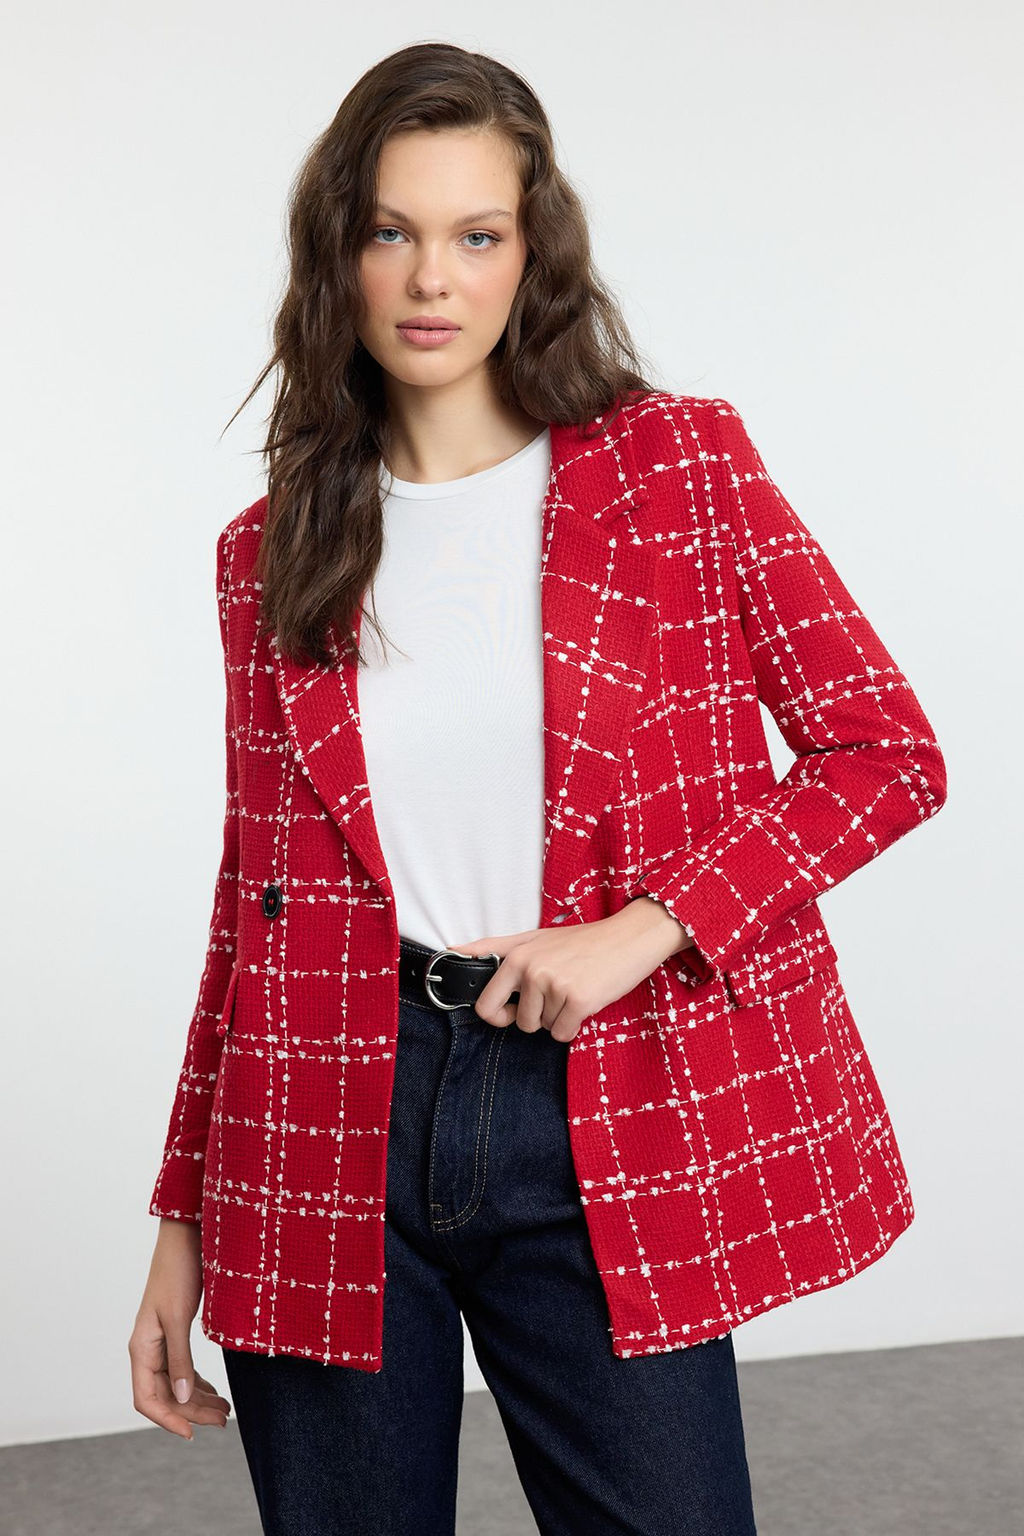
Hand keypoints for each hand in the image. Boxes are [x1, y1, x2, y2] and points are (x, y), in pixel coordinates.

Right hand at [129, 1219, 231, 1440]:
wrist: (186, 1236)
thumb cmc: (179, 1270)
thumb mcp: (178, 1316)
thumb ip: (179, 1358)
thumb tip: (181, 1396)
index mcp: (141, 1347)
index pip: (146, 1399)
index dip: (168, 1419)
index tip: (192, 1433)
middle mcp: (148, 1348)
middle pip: (165, 1394)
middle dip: (193, 1411)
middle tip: (224, 1420)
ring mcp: (161, 1341)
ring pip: (176, 1383)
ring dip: (199, 1399)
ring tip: (226, 1411)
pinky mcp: (175, 1332)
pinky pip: (182, 1368)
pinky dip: (199, 1382)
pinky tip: (217, 1390)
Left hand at [446, 900, 693, 1042]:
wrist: (629, 937)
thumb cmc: (581, 940)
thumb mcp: (533, 938)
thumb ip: (492, 947)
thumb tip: (453, 950)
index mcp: (517, 957)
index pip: (485, 1006)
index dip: (498, 1016)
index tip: (511, 1012)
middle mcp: (532, 970)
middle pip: (520, 1022)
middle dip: (536, 1018)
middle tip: (555, 995)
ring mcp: (555, 986)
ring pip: (544, 1028)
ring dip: (560, 1017)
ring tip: (575, 989)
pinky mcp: (579, 1000)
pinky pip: (564, 1034)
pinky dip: (575, 1025)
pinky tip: (586, 1001)